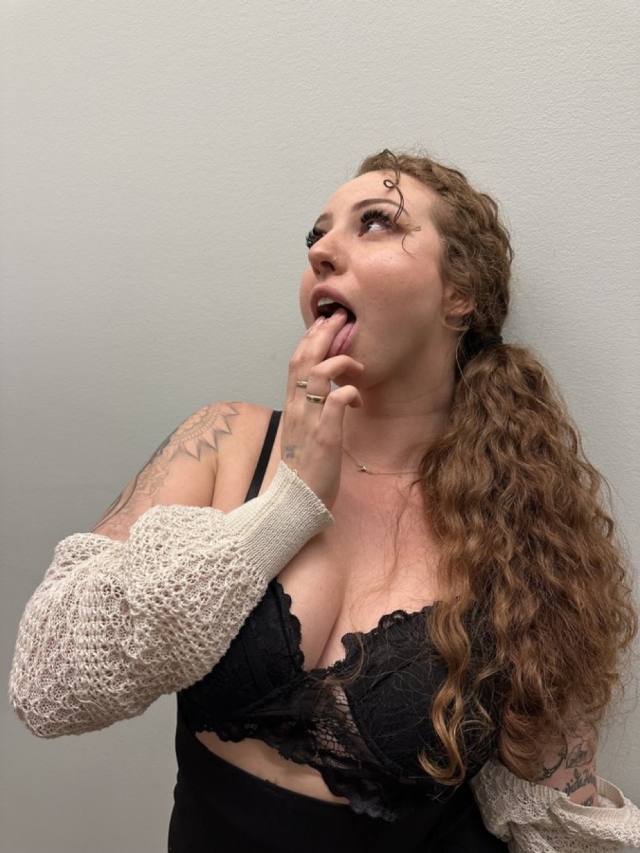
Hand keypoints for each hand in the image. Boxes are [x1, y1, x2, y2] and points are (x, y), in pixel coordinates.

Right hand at [281, 308, 363, 508]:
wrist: (295, 502)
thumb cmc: (305, 469)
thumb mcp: (304, 433)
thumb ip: (312, 411)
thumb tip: (331, 394)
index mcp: (291, 407)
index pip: (295, 363)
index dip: (310, 339)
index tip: (325, 322)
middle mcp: (296, 410)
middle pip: (303, 360)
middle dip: (322, 335)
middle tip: (339, 316)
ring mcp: (308, 422)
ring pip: (315, 376)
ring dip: (336, 359)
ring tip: (353, 355)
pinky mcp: (323, 437)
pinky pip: (333, 404)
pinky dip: (345, 392)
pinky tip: (355, 395)